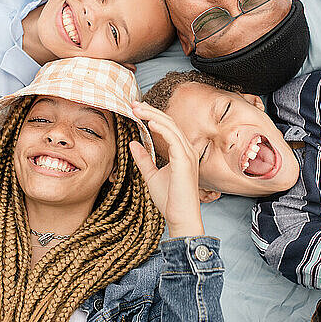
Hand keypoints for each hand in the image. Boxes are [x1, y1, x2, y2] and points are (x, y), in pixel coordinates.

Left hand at [130, 101, 203, 237]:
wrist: (180, 217)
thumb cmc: (170, 200)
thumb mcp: (151, 175)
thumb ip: (144, 159)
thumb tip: (133, 143)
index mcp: (181, 152)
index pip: (167, 126)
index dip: (152, 115)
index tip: (136, 109)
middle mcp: (186, 150)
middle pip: (169, 122)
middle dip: (151, 111)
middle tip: (134, 104)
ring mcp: (187, 154)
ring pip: (171, 126)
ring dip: (153, 115)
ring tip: (138, 109)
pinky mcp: (184, 161)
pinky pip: (173, 139)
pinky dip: (162, 128)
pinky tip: (150, 122)